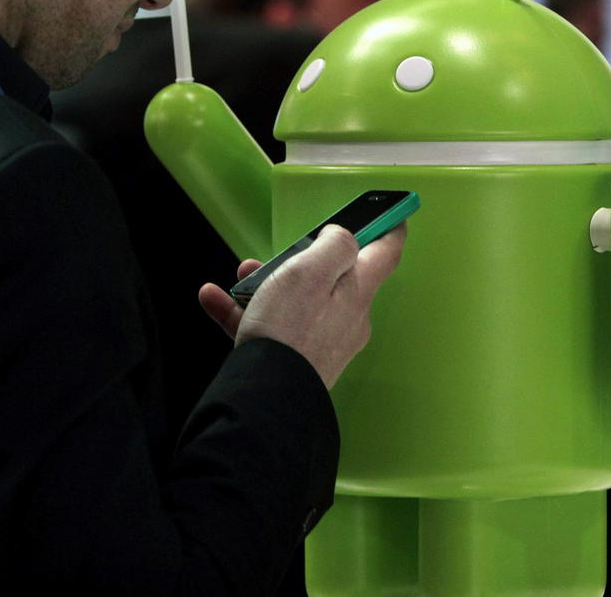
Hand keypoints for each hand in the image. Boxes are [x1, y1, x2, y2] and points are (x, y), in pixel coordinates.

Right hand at [199, 223, 405, 388]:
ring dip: (267, 283)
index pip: (386, 254)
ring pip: (296, 300)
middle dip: (304, 258)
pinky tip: (215, 299)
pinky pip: (271, 325)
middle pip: (333, 276)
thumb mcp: (312, 269)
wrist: (266, 396)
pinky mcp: (295, 359)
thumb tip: (341, 237)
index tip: (395, 215)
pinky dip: (244, 310)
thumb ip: (334, 245)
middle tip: (284, 252)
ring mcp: (321, 341)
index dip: (391, 229)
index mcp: (357, 291)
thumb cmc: (290, 329)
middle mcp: (346, 318)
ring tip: (241, 277)